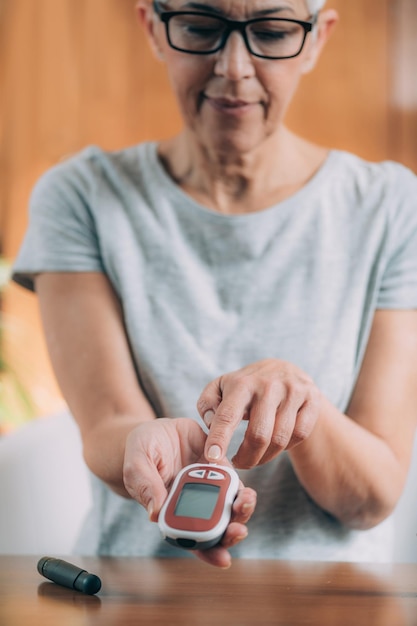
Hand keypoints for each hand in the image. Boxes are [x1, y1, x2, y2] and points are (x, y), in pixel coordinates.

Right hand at [123, 417, 256, 567]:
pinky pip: (232, 480)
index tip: (224, 558)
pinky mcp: (217, 465)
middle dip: (232, 532)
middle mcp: (193, 503)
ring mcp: (207, 484)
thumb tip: (155, 513)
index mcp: (172, 511)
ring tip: (247, 502)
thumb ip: (145, 486)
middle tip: (239, 530)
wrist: (154, 428)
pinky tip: (244, 488)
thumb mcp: (136, 465)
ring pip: (230, 505)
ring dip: (242, 509)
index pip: (193, 540)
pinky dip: (240, 487)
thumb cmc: (141, 451)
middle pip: (218, 526)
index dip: (209, 552)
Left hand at [197, 359, 320, 468]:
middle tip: (239, 465)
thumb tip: (210, 423)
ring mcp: (293, 391)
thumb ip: (207, 404)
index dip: (219, 438)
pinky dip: (287, 446)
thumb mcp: (221, 386)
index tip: (212, 458)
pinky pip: (300, 435)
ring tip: (255, 457)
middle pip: (258, 435)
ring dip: (265, 457)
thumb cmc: (246, 386)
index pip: (228, 415)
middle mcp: (269, 385)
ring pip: (280, 439)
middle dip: (247, 458)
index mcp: (242, 383)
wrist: (285, 369)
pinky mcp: (312, 399)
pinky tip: (277, 444)